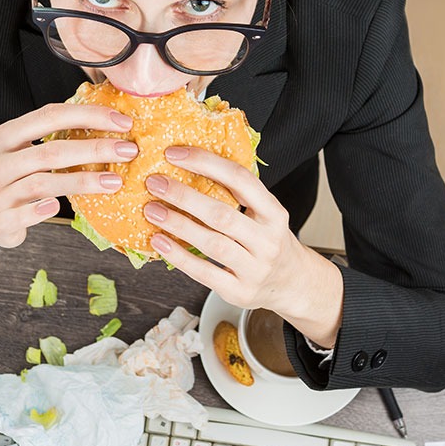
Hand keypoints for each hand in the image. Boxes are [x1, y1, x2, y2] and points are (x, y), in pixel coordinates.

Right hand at [0, 103, 135, 288]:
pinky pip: (28, 215)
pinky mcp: (1, 221)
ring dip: (83, 181)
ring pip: (43, 184)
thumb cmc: (5, 176)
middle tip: (129, 150)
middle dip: (94, 148)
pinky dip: (46, 210)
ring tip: (115, 181)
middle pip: (51, 152)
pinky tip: (64, 208)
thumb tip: (105, 123)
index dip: (87, 115)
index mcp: (4, 137)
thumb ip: (49, 137)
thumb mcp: (16, 150)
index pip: (49, 116)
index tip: (121, 121)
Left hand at [142, 146, 341, 346]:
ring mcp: (255, 269)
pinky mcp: (239, 292)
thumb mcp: (264, 214)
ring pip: (213, 244)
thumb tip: (188, 162)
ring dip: (178, 225)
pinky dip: (179, 257)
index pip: (241, 179)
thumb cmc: (267, 240)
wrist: (292, 283)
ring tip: (151, 210)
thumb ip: (238, 194)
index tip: (174, 153)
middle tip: (155, 183)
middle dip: (184, 196)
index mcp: (274, 213)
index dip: (206, 163)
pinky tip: (159, 242)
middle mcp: (268, 241)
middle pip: (223, 214)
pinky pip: (204, 273)